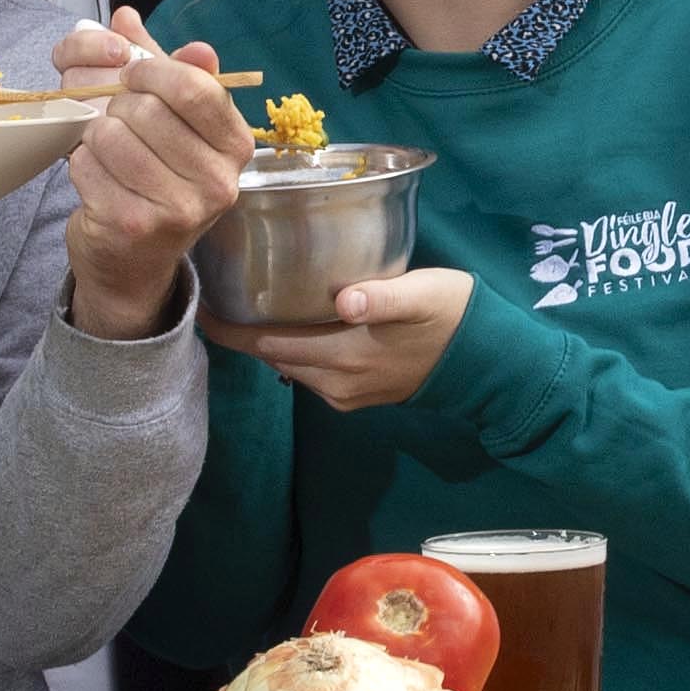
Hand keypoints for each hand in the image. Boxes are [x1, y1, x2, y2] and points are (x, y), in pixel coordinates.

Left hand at [54, 11, 253, 340]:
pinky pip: (87, 166)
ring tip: (102, 148)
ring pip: (110, 134)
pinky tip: (94, 176)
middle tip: (105, 113)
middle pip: (145, 108)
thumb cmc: (154, 177)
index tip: (131, 76)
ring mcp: (178, 209)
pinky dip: (80, 164)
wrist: (133, 261)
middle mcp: (218, 181)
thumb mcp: (167, 119)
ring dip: (94, 135)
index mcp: (236, 146)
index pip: (194, 87)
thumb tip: (126, 17)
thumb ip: (151, 65)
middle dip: (112, 102)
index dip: (150, 71)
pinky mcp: (134, 226)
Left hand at [207, 265, 469, 412]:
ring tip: (250, 305)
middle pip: (273, 356)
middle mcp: (336, 383)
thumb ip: (381, 296)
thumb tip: (344, 300)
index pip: (269, 344)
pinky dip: (293, 351)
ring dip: (268, 341)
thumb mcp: (422, 294)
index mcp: (345, 355)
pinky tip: (294, 324)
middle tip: (221, 294)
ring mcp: (345, 394)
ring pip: (290, 366)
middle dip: (243, 333)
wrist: (487, 362)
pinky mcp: (356, 396)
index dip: (231, 330)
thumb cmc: (453, 315)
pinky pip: (310, 373)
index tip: (202, 306)